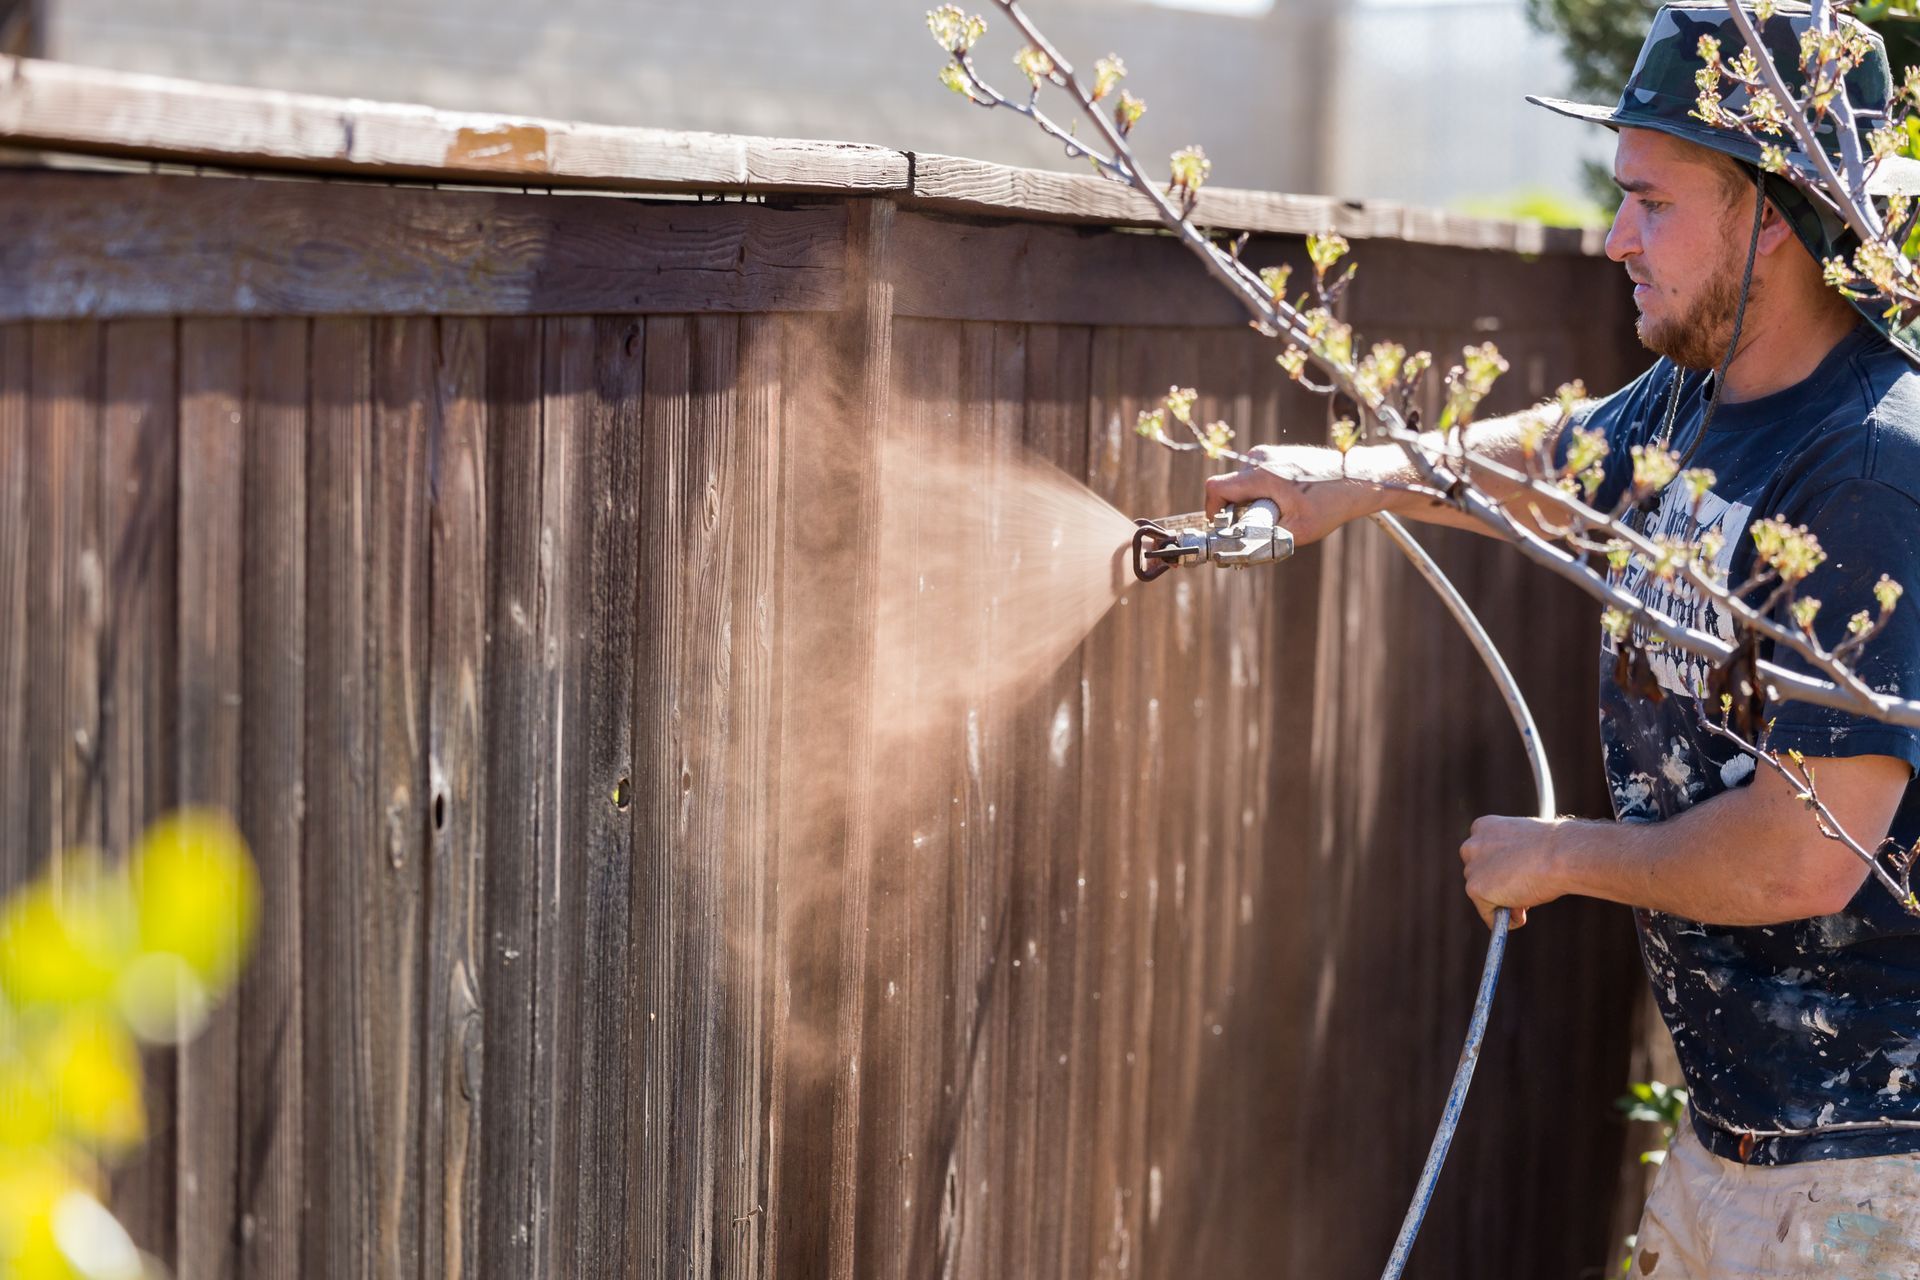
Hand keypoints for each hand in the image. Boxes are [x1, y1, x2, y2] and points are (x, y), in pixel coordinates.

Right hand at [1203, 444, 1377, 546]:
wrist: (1360, 478)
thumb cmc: (1332, 502)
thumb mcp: (1297, 532)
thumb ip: (1263, 542)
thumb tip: (1238, 555)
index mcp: (1261, 474)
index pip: (1215, 488)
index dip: (1212, 512)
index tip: (1223, 529)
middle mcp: (1260, 458)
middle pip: (1229, 489)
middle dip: (1237, 512)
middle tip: (1260, 528)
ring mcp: (1268, 453)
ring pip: (1242, 484)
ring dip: (1252, 503)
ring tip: (1281, 514)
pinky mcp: (1275, 455)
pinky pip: (1255, 477)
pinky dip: (1262, 494)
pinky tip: (1286, 503)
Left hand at [1459, 815, 1566, 929]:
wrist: (1561, 854)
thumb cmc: (1554, 848)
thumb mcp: (1527, 846)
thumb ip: (1512, 860)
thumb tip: (1510, 885)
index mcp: (1484, 827)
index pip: (1484, 855)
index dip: (1502, 869)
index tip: (1519, 876)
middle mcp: (1471, 845)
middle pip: (1480, 876)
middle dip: (1500, 888)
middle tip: (1524, 894)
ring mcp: (1471, 868)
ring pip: (1484, 896)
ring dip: (1505, 903)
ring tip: (1528, 899)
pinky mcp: (1475, 888)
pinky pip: (1488, 915)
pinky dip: (1505, 921)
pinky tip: (1522, 914)